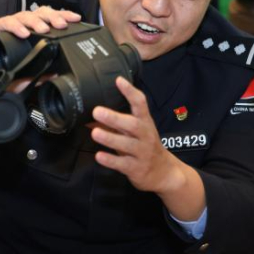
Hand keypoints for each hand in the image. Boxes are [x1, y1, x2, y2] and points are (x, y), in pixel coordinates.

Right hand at [0, 6, 81, 116]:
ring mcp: (9, 24)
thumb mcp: (27, 75)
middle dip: (53, 17)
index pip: (51, 18)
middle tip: (62, 25)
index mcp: (33, 31)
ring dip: (36, 21)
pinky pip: (6, 23)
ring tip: (44, 29)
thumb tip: (55, 75)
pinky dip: (15, 26)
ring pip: (25, 15)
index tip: (76, 19)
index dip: (63, 16)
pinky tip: (24, 33)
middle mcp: (22, 24)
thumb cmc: (6, 71)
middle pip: (40, 14)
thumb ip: (39, 75)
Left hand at [92, 77, 205, 220]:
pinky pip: (123, 164)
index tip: (119, 80)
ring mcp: (142, 153)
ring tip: (95, 132)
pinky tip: (99, 156)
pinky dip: (111, 160)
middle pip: (133, 125)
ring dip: (110, 138)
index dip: (130, 91)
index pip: (140, 103)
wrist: (164, 172)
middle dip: (115, 118)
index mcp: (145, 122)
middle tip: (97, 111)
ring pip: (128, 145)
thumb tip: (89, 120)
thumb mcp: (133, 133)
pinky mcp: (137, 169)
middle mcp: (145, 136)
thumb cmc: (144, 147)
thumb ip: (114, 125)